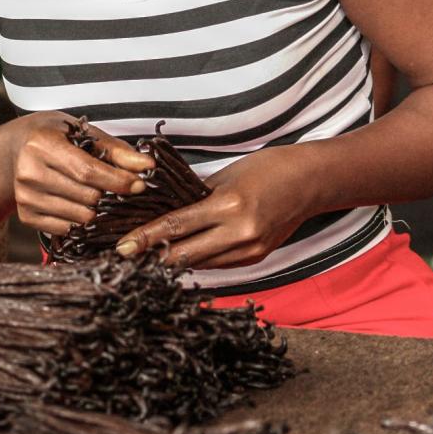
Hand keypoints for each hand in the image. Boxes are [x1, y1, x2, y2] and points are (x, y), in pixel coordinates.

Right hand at [12, 114, 153, 235]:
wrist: (17, 149)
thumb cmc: (55, 136)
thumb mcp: (83, 132)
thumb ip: (116, 150)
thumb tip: (146, 166)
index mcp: (42, 144)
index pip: (88, 171)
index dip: (118, 180)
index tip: (140, 185)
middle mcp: (29, 172)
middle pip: (86, 196)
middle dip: (111, 196)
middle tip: (123, 193)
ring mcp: (24, 197)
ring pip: (79, 216)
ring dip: (99, 212)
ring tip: (104, 199)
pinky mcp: (26, 216)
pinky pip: (66, 229)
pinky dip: (82, 222)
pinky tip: (85, 208)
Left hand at [115, 147, 314, 268]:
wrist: (310, 181)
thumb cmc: (267, 169)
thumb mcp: (226, 178)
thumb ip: (197, 199)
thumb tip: (164, 215)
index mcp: (229, 205)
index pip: (176, 227)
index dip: (145, 239)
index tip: (122, 247)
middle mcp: (240, 233)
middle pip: (184, 255)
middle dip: (152, 258)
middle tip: (126, 257)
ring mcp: (250, 250)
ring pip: (200, 263)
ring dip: (174, 260)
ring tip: (148, 256)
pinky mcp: (257, 258)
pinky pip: (218, 264)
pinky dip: (200, 258)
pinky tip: (184, 253)